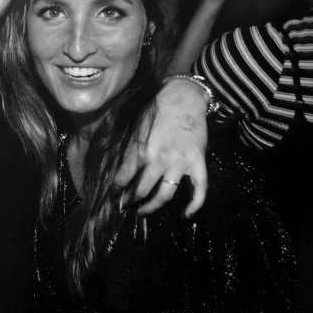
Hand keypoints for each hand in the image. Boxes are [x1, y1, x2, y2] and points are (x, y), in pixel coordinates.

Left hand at [114, 79, 208, 215]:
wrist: (185, 97)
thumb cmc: (158, 109)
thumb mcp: (137, 126)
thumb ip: (128, 147)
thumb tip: (116, 165)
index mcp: (141, 149)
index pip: (123, 177)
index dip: (116, 189)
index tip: (113, 194)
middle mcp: (159, 159)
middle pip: (141, 190)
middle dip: (130, 200)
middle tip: (125, 205)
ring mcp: (180, 163)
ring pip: (165, 194)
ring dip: (152, 206)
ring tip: (143, 212)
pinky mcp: (198, 162)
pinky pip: (199, 189)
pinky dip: (194, 205)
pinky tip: (186, 215)